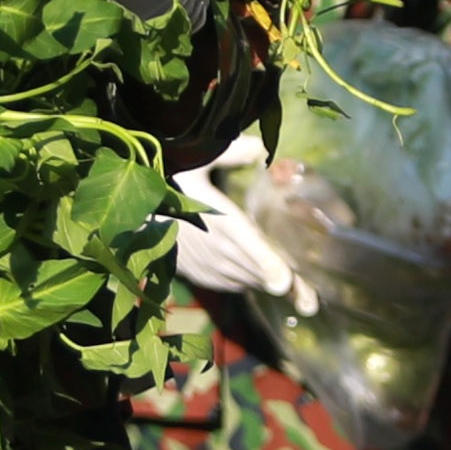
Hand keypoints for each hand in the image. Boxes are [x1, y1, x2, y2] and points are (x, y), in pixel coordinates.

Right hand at [165, 127, 303, 303]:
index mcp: (218, 220)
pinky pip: (234, 284)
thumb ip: (229, 152)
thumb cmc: (171, 181)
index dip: (266, 266)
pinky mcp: (201, 276)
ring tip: (300, 292)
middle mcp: (214, 249)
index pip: (246, 247)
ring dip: (269, 282)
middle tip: (312, 301)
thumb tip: (261, 148)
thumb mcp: (195, 160)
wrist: (138, 213)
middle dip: (286, 285)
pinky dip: (251, 281)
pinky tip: (262, 274)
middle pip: (256, 272)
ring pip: (248, 280)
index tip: (285, 283)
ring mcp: (206, 266)